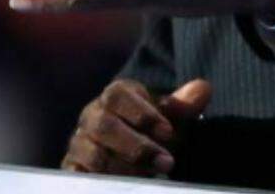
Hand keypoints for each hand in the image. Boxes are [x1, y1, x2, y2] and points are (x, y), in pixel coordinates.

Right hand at [62, 78, 210, 175]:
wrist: (131, 149)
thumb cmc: (154, 127)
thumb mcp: (172, 116)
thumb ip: (186, 104)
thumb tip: (202, 90)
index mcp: (115, 94)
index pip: (118, 96)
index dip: (143, 114)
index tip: (168, 132)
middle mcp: (92, 116)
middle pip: (105, 126)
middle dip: (137, 147)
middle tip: (167, 162)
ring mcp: (79, 143)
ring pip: (94, 156)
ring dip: (125, 168)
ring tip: (152, 178)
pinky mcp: (72, 169)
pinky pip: (80, 177)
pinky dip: (102, 183)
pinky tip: (125, 186)